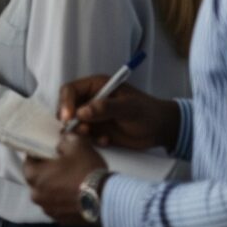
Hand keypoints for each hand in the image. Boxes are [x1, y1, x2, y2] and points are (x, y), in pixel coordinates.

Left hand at [23, 134, 108, 225]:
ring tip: (72, 182)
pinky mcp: (62, 220)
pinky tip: (77, 195)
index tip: (50, 152)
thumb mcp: (77, 145)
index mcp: (34, 176)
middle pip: (38, 180)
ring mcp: (49, 210)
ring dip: (56, 188)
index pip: (29, 162)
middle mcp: (36, 195)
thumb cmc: (86, 170)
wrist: (106, 199)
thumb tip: (62, 141)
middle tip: (63, 167)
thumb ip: (65, 139)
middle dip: (48, 172)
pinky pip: (59, 207)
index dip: (39, 155)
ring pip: (48, 195)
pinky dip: (65, 201)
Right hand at [59, 76, 179, 150]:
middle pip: (67, 107)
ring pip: (73, 123)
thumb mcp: (128, 108)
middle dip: (70, 120)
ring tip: (95, 136)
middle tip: (82, 130)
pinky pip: (83, 136)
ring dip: (80, 131)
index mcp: (96, 86)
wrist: (160, 130)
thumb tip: (81, 112)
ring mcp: (92, 115)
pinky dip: (90, 140)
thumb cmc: (148, 112)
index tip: (68, 118)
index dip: (65, 103)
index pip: (70, 90)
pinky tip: (106, 141)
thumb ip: (105, 108)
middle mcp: (91, 99)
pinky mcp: (96, 130)